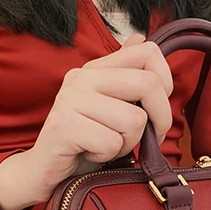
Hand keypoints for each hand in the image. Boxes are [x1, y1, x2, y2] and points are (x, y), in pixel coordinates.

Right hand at [0, 34, 172, 209]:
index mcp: (95, 69)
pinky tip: (90, 154)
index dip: (166, 82)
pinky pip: (112, 142)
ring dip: (128, 143)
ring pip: (134, 120)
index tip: (158, 108)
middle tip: (149, 138)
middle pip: (148, 84)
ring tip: (106, 146)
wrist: (44, 170)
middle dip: (160, 118)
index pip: (147, 52)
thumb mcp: (110, 107)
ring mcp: (71, 100)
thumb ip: (126, 77)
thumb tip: (141, 39)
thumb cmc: (83, 142)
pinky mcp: (65, 126)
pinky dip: (107, 156)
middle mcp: (82, 78)